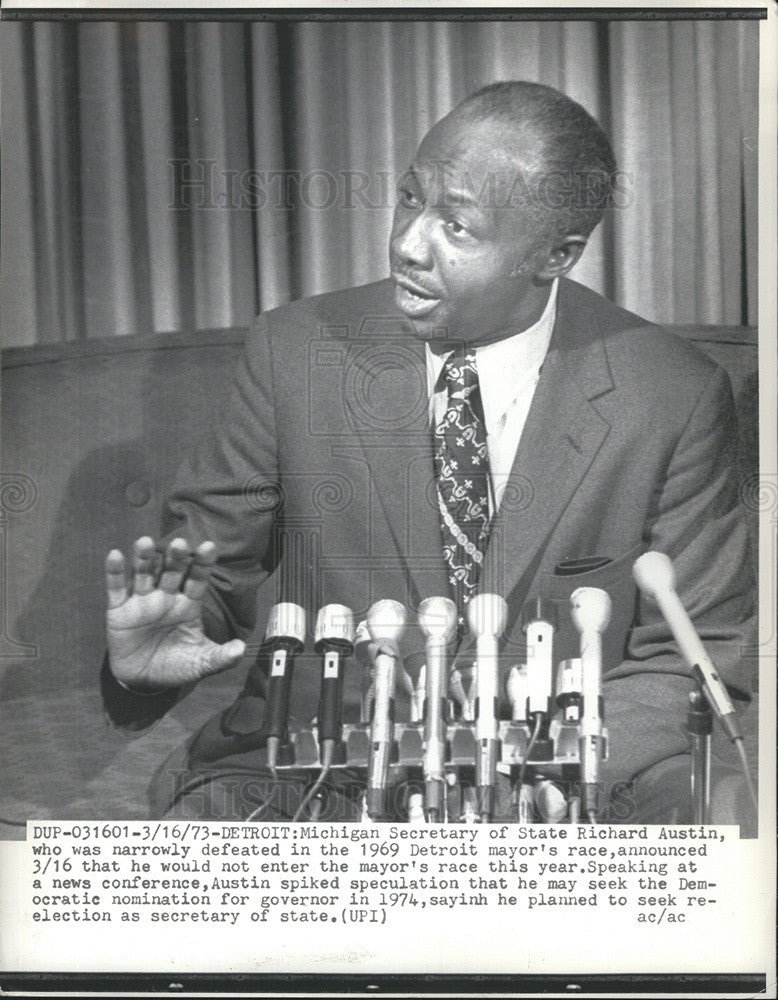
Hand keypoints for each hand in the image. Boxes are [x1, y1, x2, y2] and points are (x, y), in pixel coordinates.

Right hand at [105, 537, 245, 689]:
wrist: (143, 681)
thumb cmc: (177, 666)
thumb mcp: (201, 664)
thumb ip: (221, 657)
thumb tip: (241, 650)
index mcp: (188, 604)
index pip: (198, 579)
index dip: (203, 564)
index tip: (210, 547)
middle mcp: (166, 596)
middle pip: (172, 571)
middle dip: (176, 557)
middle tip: (180, 542)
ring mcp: (142, 601)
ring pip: (144, 574)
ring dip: (145, 558)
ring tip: (145, 542)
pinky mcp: (119, 610)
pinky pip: (117, 588)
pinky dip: (115, 572)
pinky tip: (115, 555)